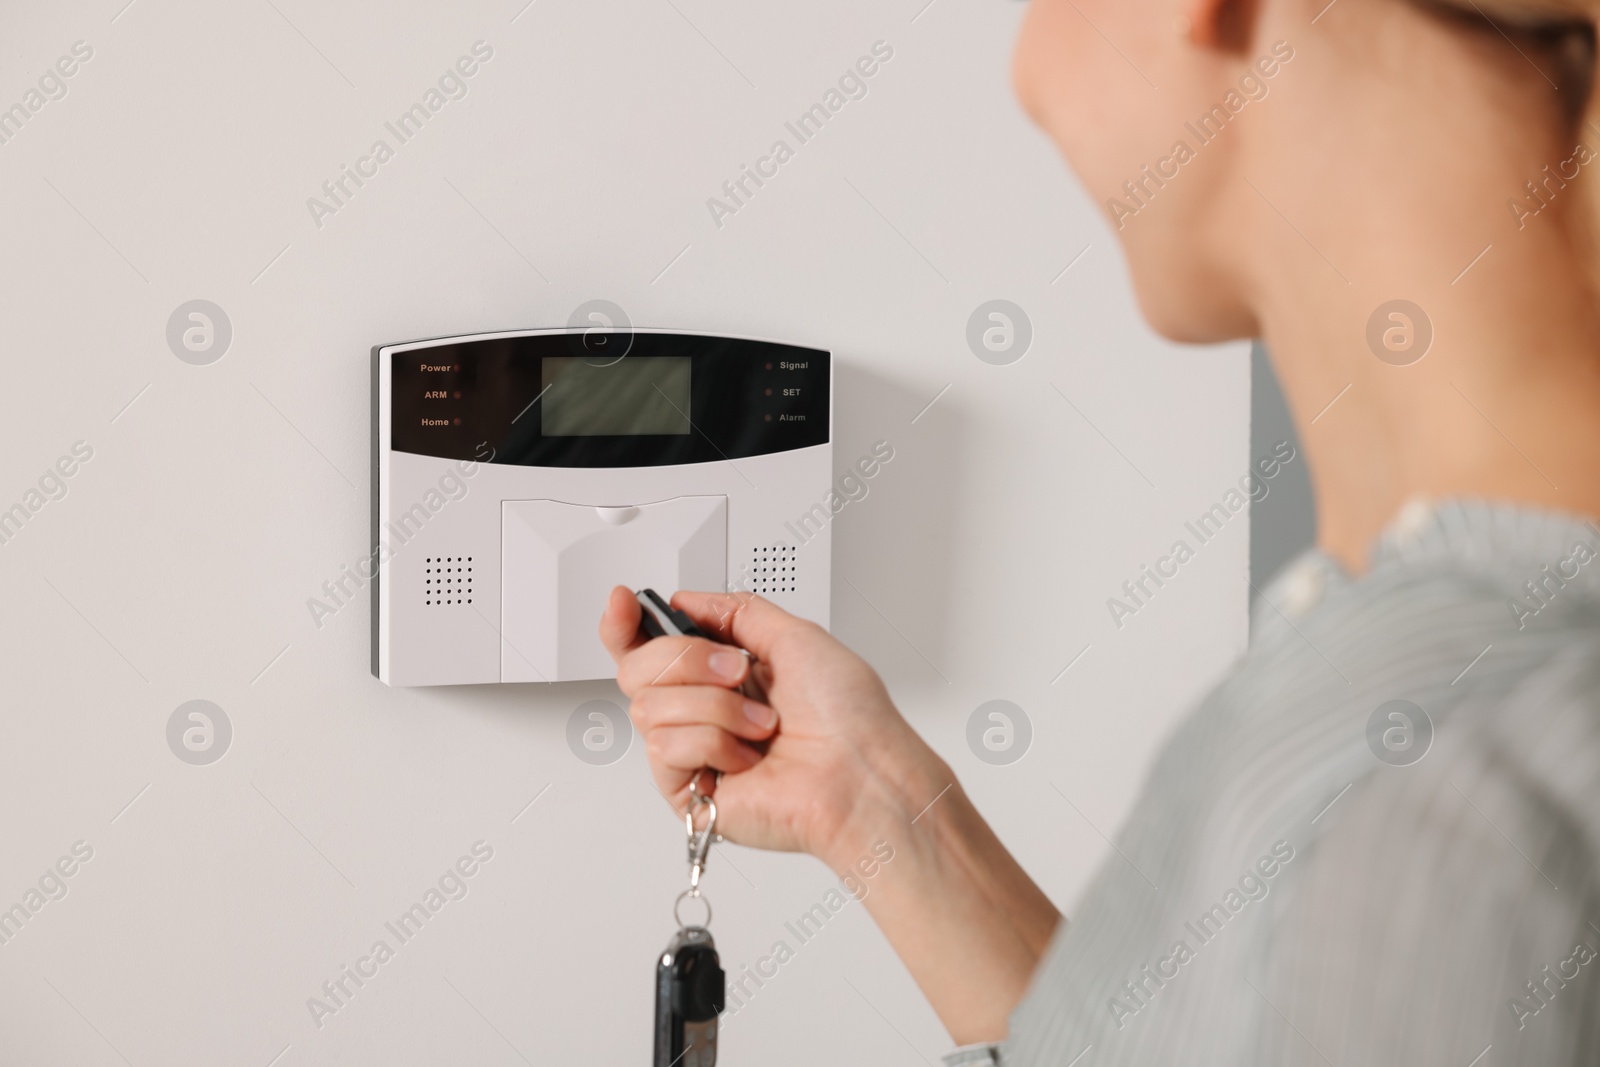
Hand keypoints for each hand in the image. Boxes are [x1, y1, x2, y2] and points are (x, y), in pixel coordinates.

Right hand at [599, 588, 944, 870]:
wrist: (863, 776)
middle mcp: (705, 710)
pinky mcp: (689, 791)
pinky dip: (713, 742)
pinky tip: (747, 758)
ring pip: (649, 705)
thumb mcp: (797, 636)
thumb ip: (736, 611)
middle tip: (736, 672)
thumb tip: (688, 600)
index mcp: (726, 673)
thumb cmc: (850, 719)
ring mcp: (695, 751)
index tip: (623, 602)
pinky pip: (664, 746)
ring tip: (760, 725)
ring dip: (716, 706)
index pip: (650, 646)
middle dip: (685, 659)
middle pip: (636, 668)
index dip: (624, 623)